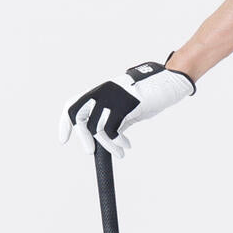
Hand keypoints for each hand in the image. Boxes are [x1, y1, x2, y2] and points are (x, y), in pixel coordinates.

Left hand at [59, 56, 195, 157]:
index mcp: (100, 92)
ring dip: (107, 145)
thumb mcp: (127, 107)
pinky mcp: (125, 104)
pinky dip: (117, 142)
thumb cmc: (151, 94)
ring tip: (119, 152)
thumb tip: (104, 138)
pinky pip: (113, 129)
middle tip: (90, 152)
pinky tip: (126, 145)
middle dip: (82, 136)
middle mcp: (102, 92)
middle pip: (78, 115)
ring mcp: (113, 97)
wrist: (170, 80)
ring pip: (97, 127)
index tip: (63, 140)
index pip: (73, 104)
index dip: (64, 123)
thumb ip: (114, 119)